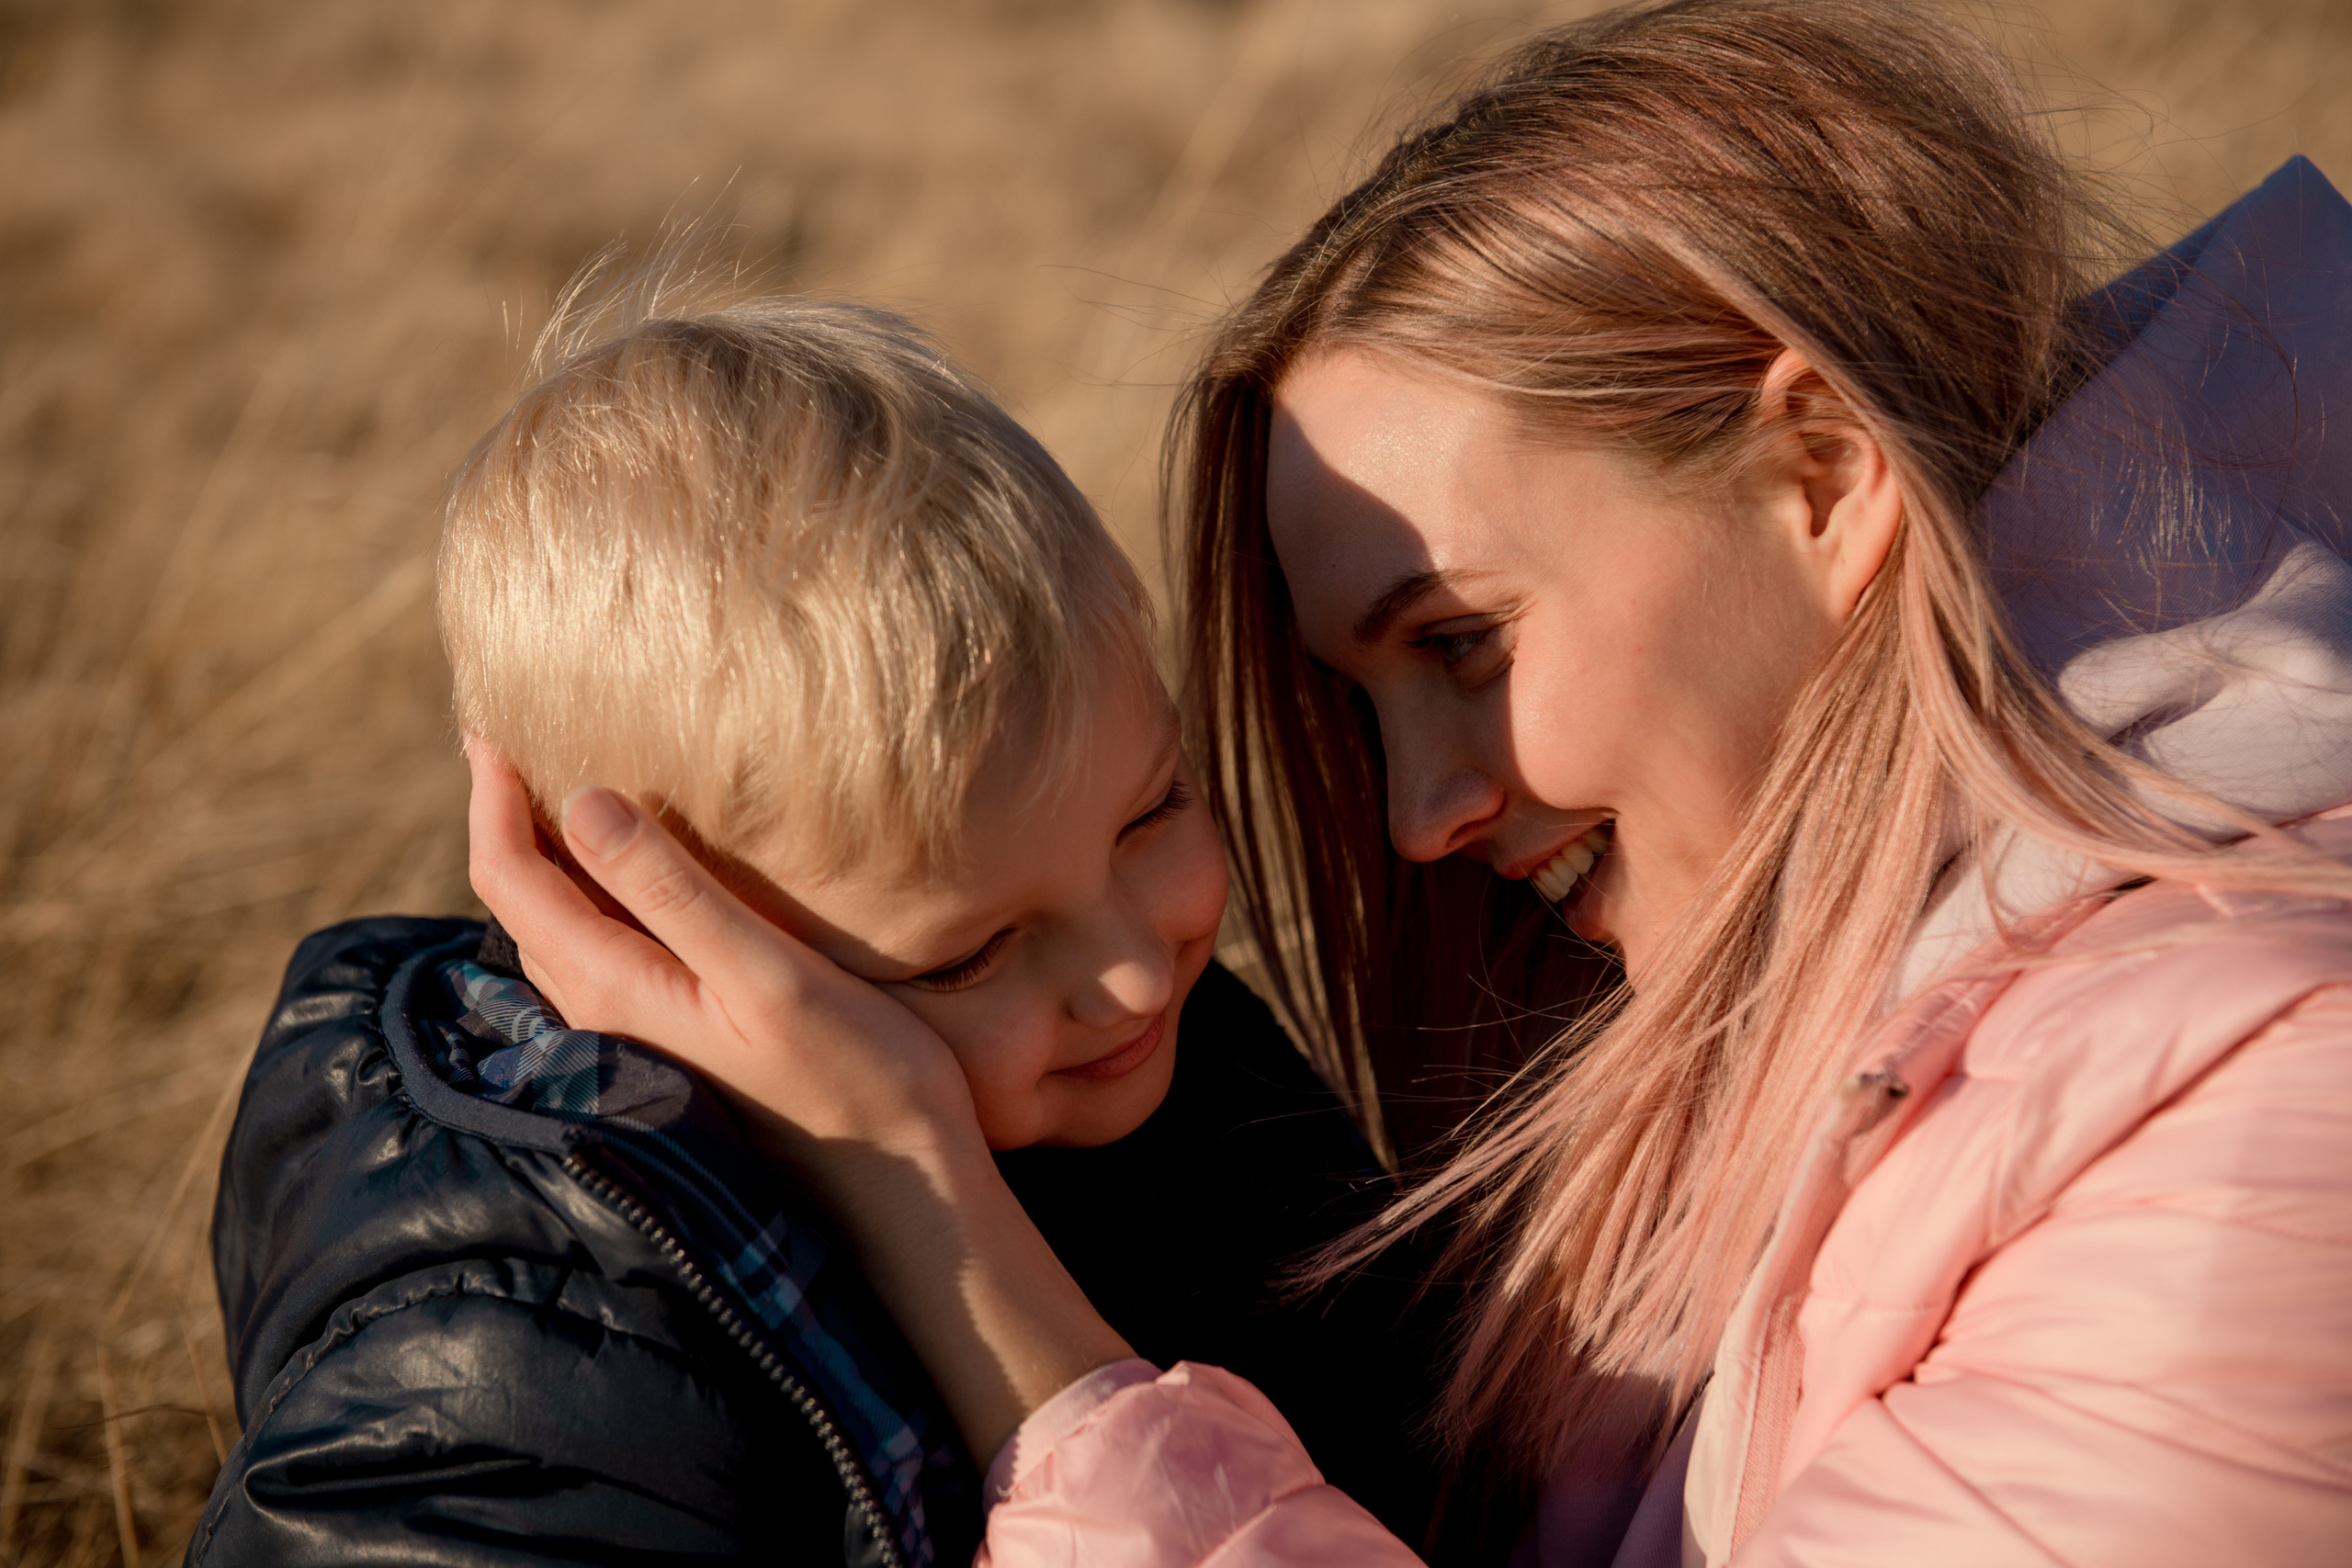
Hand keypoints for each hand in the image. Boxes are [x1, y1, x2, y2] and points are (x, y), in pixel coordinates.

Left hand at [463, 739, 979, 1170]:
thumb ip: (675, 892)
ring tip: (564, 792)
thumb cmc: (859, 1078)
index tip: (491, 721)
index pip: (511, 878)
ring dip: (549, 862)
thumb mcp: (770, 974)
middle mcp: (605, 1020)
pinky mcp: (676, 1052)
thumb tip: (581, 803)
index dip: (492, 795)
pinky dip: (594, 901)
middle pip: (522, 903)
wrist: (903, 1195)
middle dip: (508, 819)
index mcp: (616, 990)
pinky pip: (603, 959)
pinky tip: (635, 882)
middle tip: (517, 739)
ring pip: (560, 933)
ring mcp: (638, 1043)